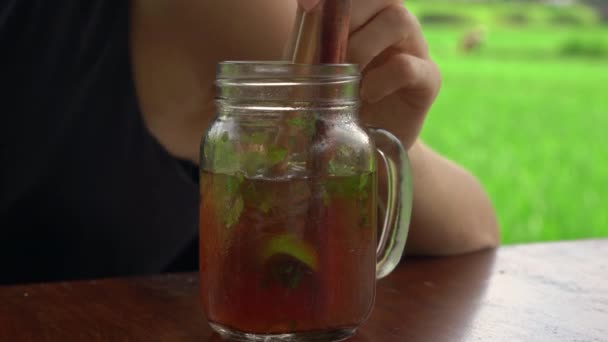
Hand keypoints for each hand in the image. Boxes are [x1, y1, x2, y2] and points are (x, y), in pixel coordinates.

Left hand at [297, 0, 440, 149]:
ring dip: (362, 47)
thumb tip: (305, 4)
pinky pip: (407, 66)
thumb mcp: (315, 64)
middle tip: (327, 52)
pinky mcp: (429, 78)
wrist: (364, 140)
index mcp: (369, 13)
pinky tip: (366, 95)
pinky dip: (380, 80)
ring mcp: (416, 47)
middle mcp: (395, 22)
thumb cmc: (336, 96)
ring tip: (346, 77)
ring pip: (399, 19)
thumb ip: (311, 34)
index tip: (306, 8)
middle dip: (346, 19)